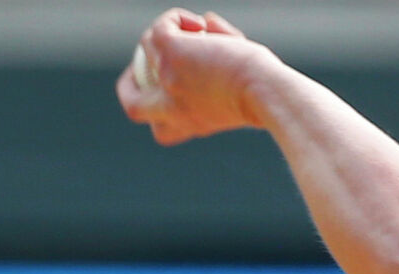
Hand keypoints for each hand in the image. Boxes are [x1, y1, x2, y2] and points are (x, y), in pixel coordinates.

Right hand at [117, 9, 280, 145]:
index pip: (161, 130)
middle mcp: (172, 108)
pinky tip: (204, 24)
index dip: (159, 114)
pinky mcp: (170, 53)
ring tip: (201, 31)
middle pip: (132, 104)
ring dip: (170, 32)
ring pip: (147, 48)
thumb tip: (207, 24)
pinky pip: (160, 27)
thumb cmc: (267, 98)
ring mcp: (167, 79)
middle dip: (133, 81)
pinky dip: (177, 18)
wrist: (265, 91)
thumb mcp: (241, 97)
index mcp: (191, 125)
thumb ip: (220, 74)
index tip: (176, 91)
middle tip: (155, 58)